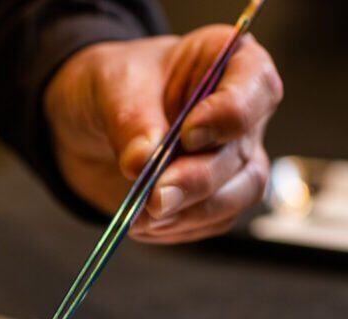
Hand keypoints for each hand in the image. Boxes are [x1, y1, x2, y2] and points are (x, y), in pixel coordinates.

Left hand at [44, 25, 281, 243]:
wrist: (91, 123)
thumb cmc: (113, 86)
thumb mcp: (111, 86)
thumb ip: (129, 119)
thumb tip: (142, 162)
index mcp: (229, 63)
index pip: (256, 85)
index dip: (231, 113)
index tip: (188, 134)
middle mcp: (242, 114)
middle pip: (243, 151)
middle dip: (199, 179)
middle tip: (158, 195)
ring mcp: (234, 159)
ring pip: (239, 193)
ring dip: (192, 210)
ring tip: (144, 215)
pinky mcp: (216, 197)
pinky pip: (212, 220)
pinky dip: (178, 226)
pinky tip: (144, 223)